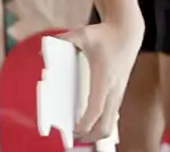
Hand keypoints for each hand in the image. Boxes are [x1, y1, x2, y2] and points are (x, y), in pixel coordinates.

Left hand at [61, 15, 143, 144]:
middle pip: (106, 125)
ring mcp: (118, 93)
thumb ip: (62, 40)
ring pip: (111, 123)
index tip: (74, 130)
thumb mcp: (82, 34)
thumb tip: (41, 50)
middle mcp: (113, 90)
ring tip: (79, 133)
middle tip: (73, 136)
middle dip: (91, 136)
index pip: (96, 109)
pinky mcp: (120, 93)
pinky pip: (112, 116)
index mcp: (103, 78)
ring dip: (97, 133)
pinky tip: (91, 122)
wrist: (127, 33)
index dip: (85, 123)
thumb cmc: (104, 34)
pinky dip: (103, 124)